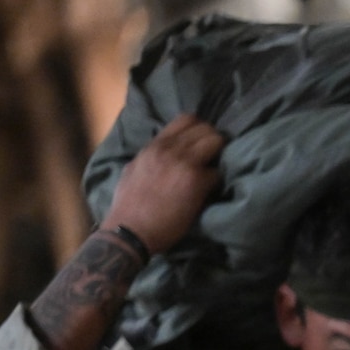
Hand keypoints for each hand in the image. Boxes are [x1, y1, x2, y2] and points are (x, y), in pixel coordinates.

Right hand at [104, 113, 224, 253]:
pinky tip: (212, 190)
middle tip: (215, 157)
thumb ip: (151, 158)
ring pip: (216, 142)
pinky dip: (218, 181)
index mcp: (154, 146)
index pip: (185, 119)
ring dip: (221, 156)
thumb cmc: (129, 205)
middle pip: (205, 128)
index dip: (200, 129)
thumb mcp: (134, 170)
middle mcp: (169, 149)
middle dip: (214, 141)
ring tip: (216, 170)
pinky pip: (218, 173)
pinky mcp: (196, 182)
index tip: (203, 142)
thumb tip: (160, 155)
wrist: (131, 229)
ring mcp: (184, 163)